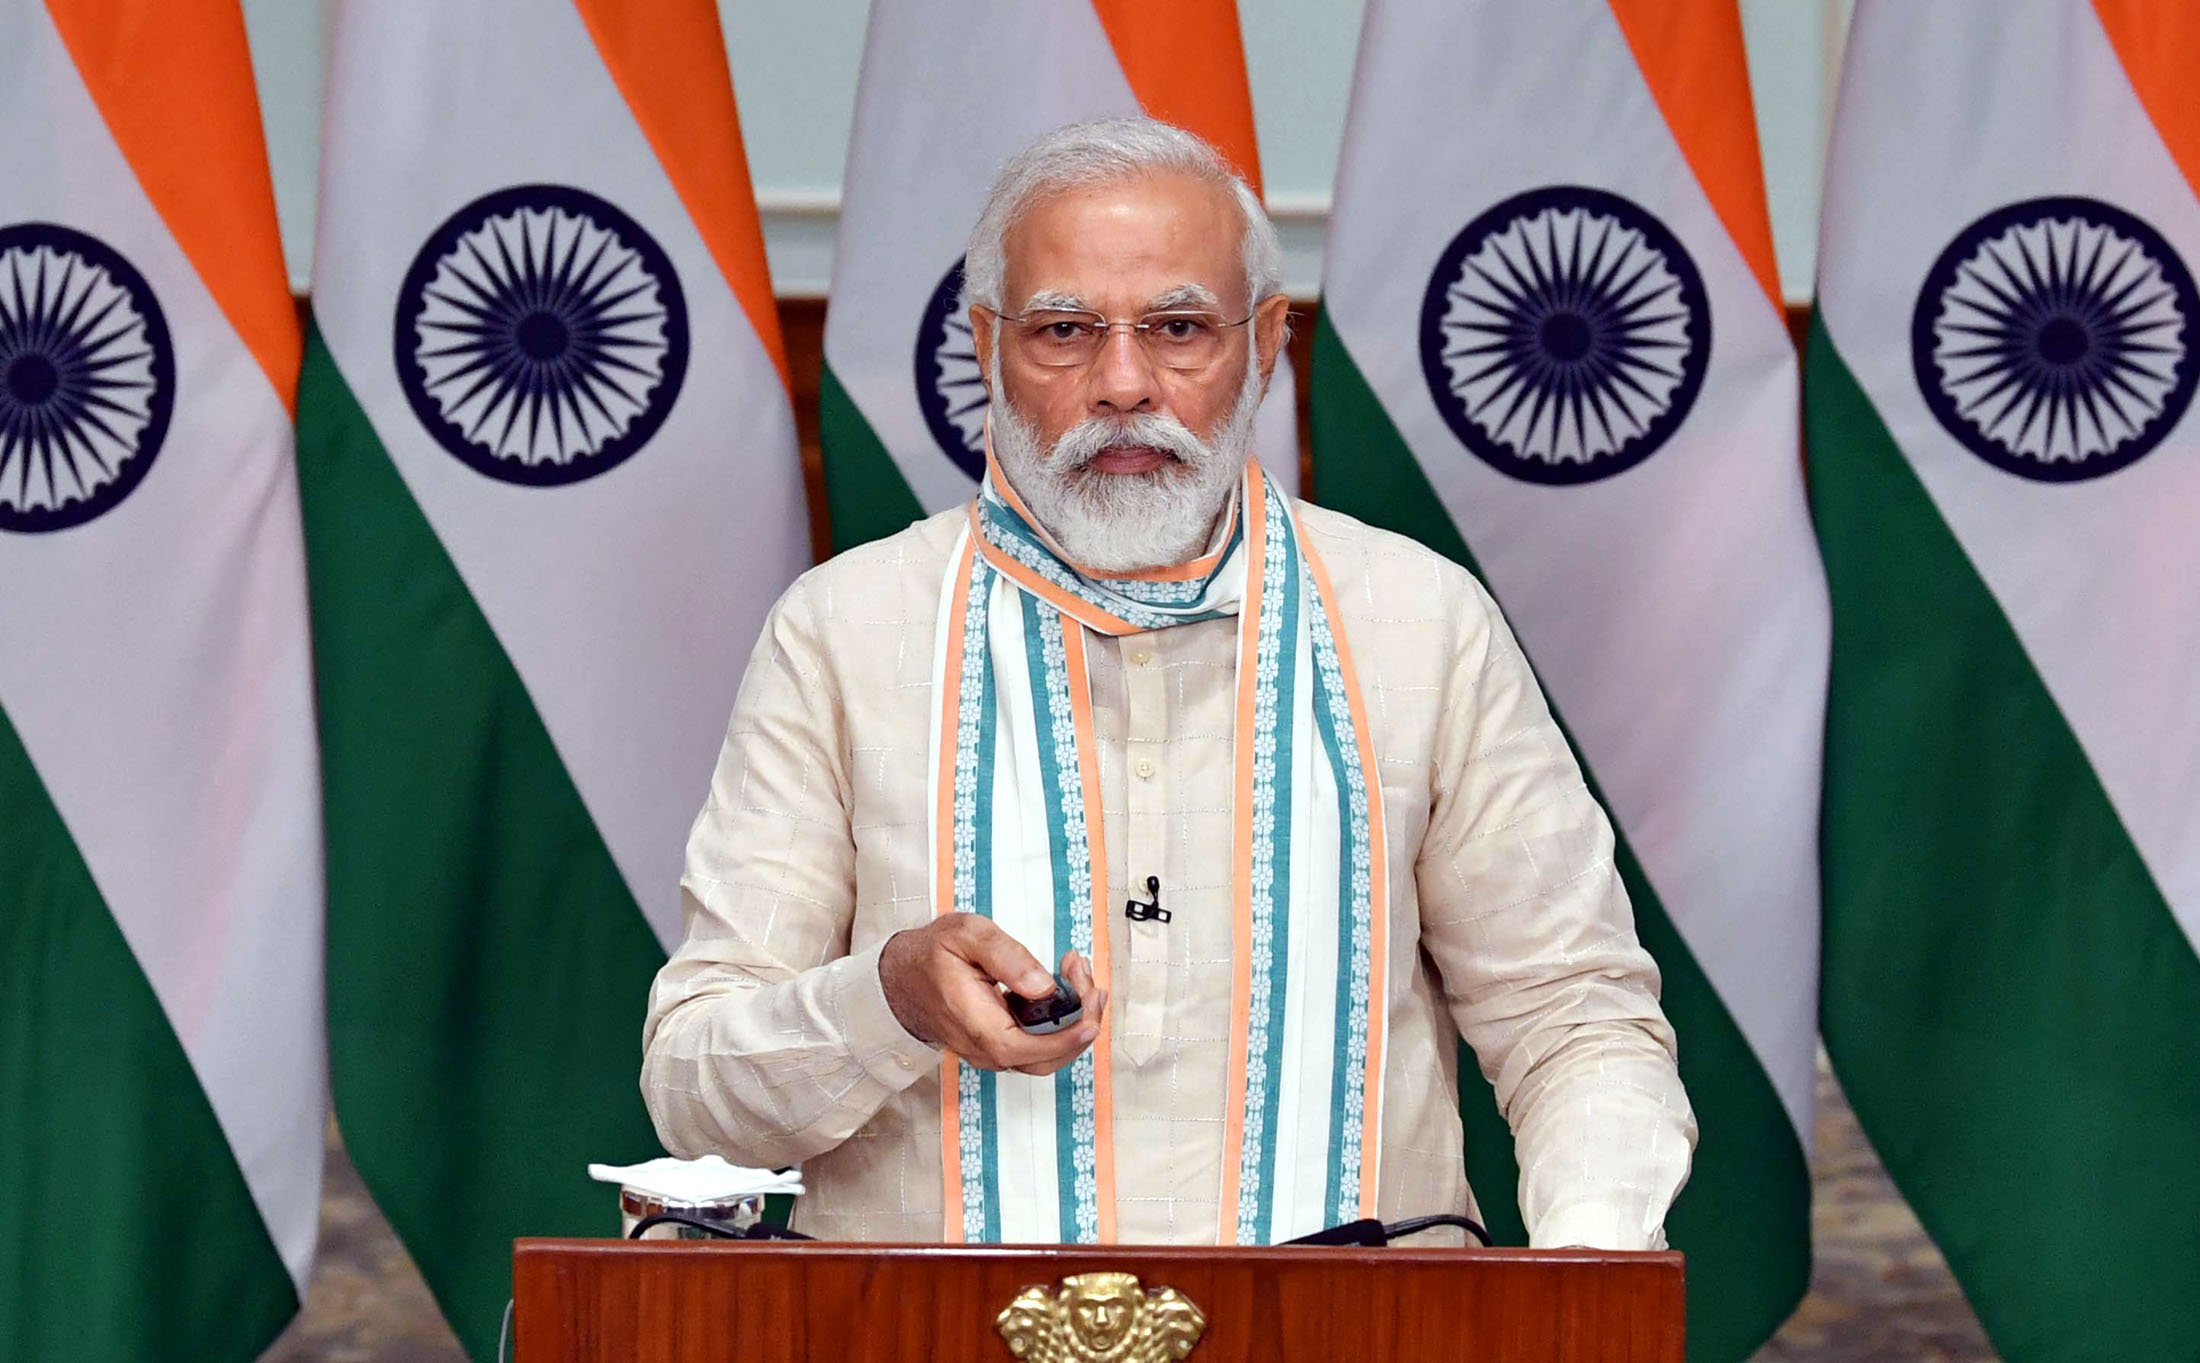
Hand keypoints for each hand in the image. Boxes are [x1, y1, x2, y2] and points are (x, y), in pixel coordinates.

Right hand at [879, 915, 1108, 1075]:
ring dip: (1072, 1020)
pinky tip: (1065, 985)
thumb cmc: (932, 954)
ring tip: (1079, 975)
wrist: (902, 977)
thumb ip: (1005, 955)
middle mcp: (983, 1047)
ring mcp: (991, 1051)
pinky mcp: (999, 1046)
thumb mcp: (966, 934)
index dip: (1064, 1038)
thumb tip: (1043, 985)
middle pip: (1044, 1057)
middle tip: (1087, 978)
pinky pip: (1036, 1044)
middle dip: (1079, 1022)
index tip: (1091, 1017)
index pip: (1024, 1048)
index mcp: (973, 1022)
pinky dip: (1059, 1020)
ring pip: (1045, 1053)